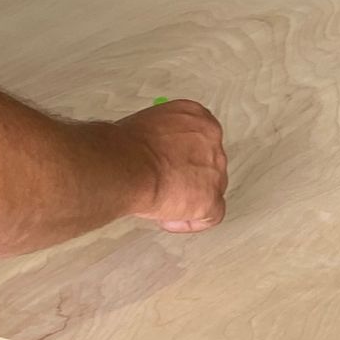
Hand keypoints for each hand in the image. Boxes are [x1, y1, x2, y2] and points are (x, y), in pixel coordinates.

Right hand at [120, 98, 227, 232]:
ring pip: (211, 191)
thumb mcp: (146, 127)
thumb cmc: (125, 148)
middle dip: (188, 178)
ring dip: (188, 200)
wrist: (125, 166)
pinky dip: (189, 222)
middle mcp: (211, 141)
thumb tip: (156, 152)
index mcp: (196, 117)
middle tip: (165, 185)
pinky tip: (167, 219)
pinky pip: (210, 216)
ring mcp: (214, 171)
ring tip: (161, 203)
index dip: (186, 156)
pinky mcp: (211, 199)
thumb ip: (162, 138)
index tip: (172, 164)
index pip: (202, 139)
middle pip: (208, 166)